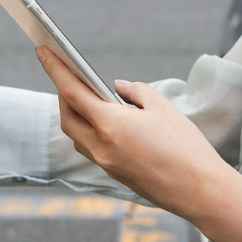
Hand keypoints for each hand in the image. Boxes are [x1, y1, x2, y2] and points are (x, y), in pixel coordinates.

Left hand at [35, 47, 241, 241]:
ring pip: (77, 135)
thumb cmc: (185, 146)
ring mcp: (106, 163)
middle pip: (68, 116)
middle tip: (68, 74)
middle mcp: (101, 146)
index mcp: (110, 124)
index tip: (42, 51)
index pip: (72, 92)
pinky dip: (89, 131)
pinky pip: (91, 148)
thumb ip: (135, 91)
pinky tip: (105, 122)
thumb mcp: (162, 107)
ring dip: (75, 114)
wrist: (199, 190)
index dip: (55, 69)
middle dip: (64, 93)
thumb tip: (117, 88)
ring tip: (86, 96)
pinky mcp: (115, 174)